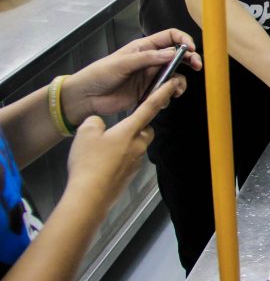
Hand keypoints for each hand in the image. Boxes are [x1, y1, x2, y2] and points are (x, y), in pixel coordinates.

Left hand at [60, 29, 201, 126]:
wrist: (86, 97)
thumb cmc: (99, 74)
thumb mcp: (122, 63)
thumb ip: (147, 58)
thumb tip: (172, 53)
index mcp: (144, 47)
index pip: (170, 37)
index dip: (183, 40)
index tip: (191, 49)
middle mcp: (151, 60)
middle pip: (178, 56)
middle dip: (190, 59)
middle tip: (197, 66)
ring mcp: (150, 77)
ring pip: (175, 75)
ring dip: (180, 82)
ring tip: (177, 90)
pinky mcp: (148, 92)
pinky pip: (166, 92)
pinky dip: (169, 95)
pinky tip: (163, 99)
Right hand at [66, 77, 184, 212]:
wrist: (90, 196)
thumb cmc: (89, 163)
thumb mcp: (85, 133)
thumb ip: (94, 122)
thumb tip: (98, 124)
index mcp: (130, 130)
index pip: (150, 107)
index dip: (162, 93)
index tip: (173, 83)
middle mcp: (138, 145)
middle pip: (146, 129)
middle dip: (139, 125)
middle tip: (121, 126)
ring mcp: (135, 162)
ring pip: (137, 145)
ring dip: (127, 143)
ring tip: (105, 147)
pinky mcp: (129, 176)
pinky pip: (128, 161)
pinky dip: (119, 159)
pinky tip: (102, 163)